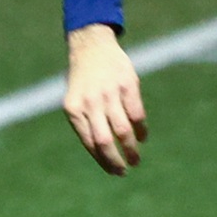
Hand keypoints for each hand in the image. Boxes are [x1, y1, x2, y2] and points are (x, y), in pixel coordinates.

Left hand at [63, 24, 146, 174]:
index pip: (89, 143)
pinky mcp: (127, 85)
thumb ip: (86, 122)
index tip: (113, 171)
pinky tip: (142, 137)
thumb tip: (102, 154)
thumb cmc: (83, 79)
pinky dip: (141, 130)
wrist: (92, 45)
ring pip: (123, 130)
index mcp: (74, 109)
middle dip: (115, 160)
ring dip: (131, 149)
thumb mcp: (75, 100)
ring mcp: (109, 93)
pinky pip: (136, 114)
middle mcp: (90, 102)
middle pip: (104, 141)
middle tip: (124, 171)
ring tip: (135, 159)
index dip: (102, 160)